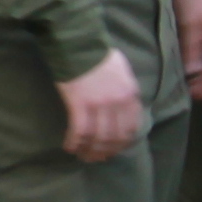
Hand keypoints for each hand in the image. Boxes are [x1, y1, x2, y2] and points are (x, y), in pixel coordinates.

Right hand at [57, 46, 144, 162]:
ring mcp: (99, 104)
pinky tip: (69, 147)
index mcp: (131, 95)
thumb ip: (125, 92)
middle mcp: (119, 103)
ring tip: (83, 156)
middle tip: (96, 158)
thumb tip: (121, 110)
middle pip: (115, 136)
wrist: (79, 43)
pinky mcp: (80, 104)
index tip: (113, 150)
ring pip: (98, 137)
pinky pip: (80, 130)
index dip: (122, 144)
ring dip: (90, 150)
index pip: (131, 128)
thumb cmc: (99, 54)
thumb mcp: (122, 72)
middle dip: (106, 151)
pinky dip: (75, 142)